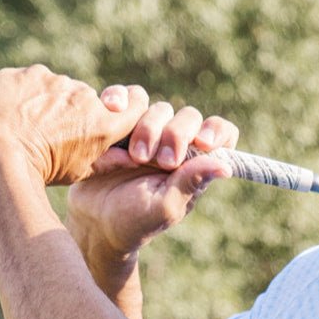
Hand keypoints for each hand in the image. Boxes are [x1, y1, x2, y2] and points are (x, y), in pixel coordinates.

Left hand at [0, 65, 150, 185]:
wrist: (3, 154)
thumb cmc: (46, 169)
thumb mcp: (82, 172)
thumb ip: (110, 161)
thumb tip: (133, 158)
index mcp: (103, 123)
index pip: (133, 105)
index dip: (128, 107)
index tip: (117, 113)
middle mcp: (86, 97)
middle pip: (88, 99)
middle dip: (77, 111)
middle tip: (55, 131)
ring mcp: (57, 81)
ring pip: (60, 87)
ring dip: (51, 100)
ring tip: (32, 123)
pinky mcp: (31, 72)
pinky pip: (34, 79)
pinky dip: (28, 92)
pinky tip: (17, 110)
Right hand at [66, 87, 237, 256]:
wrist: (92, 219)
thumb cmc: (135, 220)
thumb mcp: (165, 206)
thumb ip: (192, 183)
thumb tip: (226, 167)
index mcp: (194, 164)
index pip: (221, 134)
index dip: (217, 131)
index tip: (203, 143)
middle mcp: (175, 144)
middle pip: (188, 116)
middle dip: (175, 135)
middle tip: (162, 162)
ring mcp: (147, 130)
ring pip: (157, 107)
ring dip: (147, 128)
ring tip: (134, 158)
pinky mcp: (119, 121)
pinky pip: (125, 97)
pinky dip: (119, 98)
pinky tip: (113, 109)